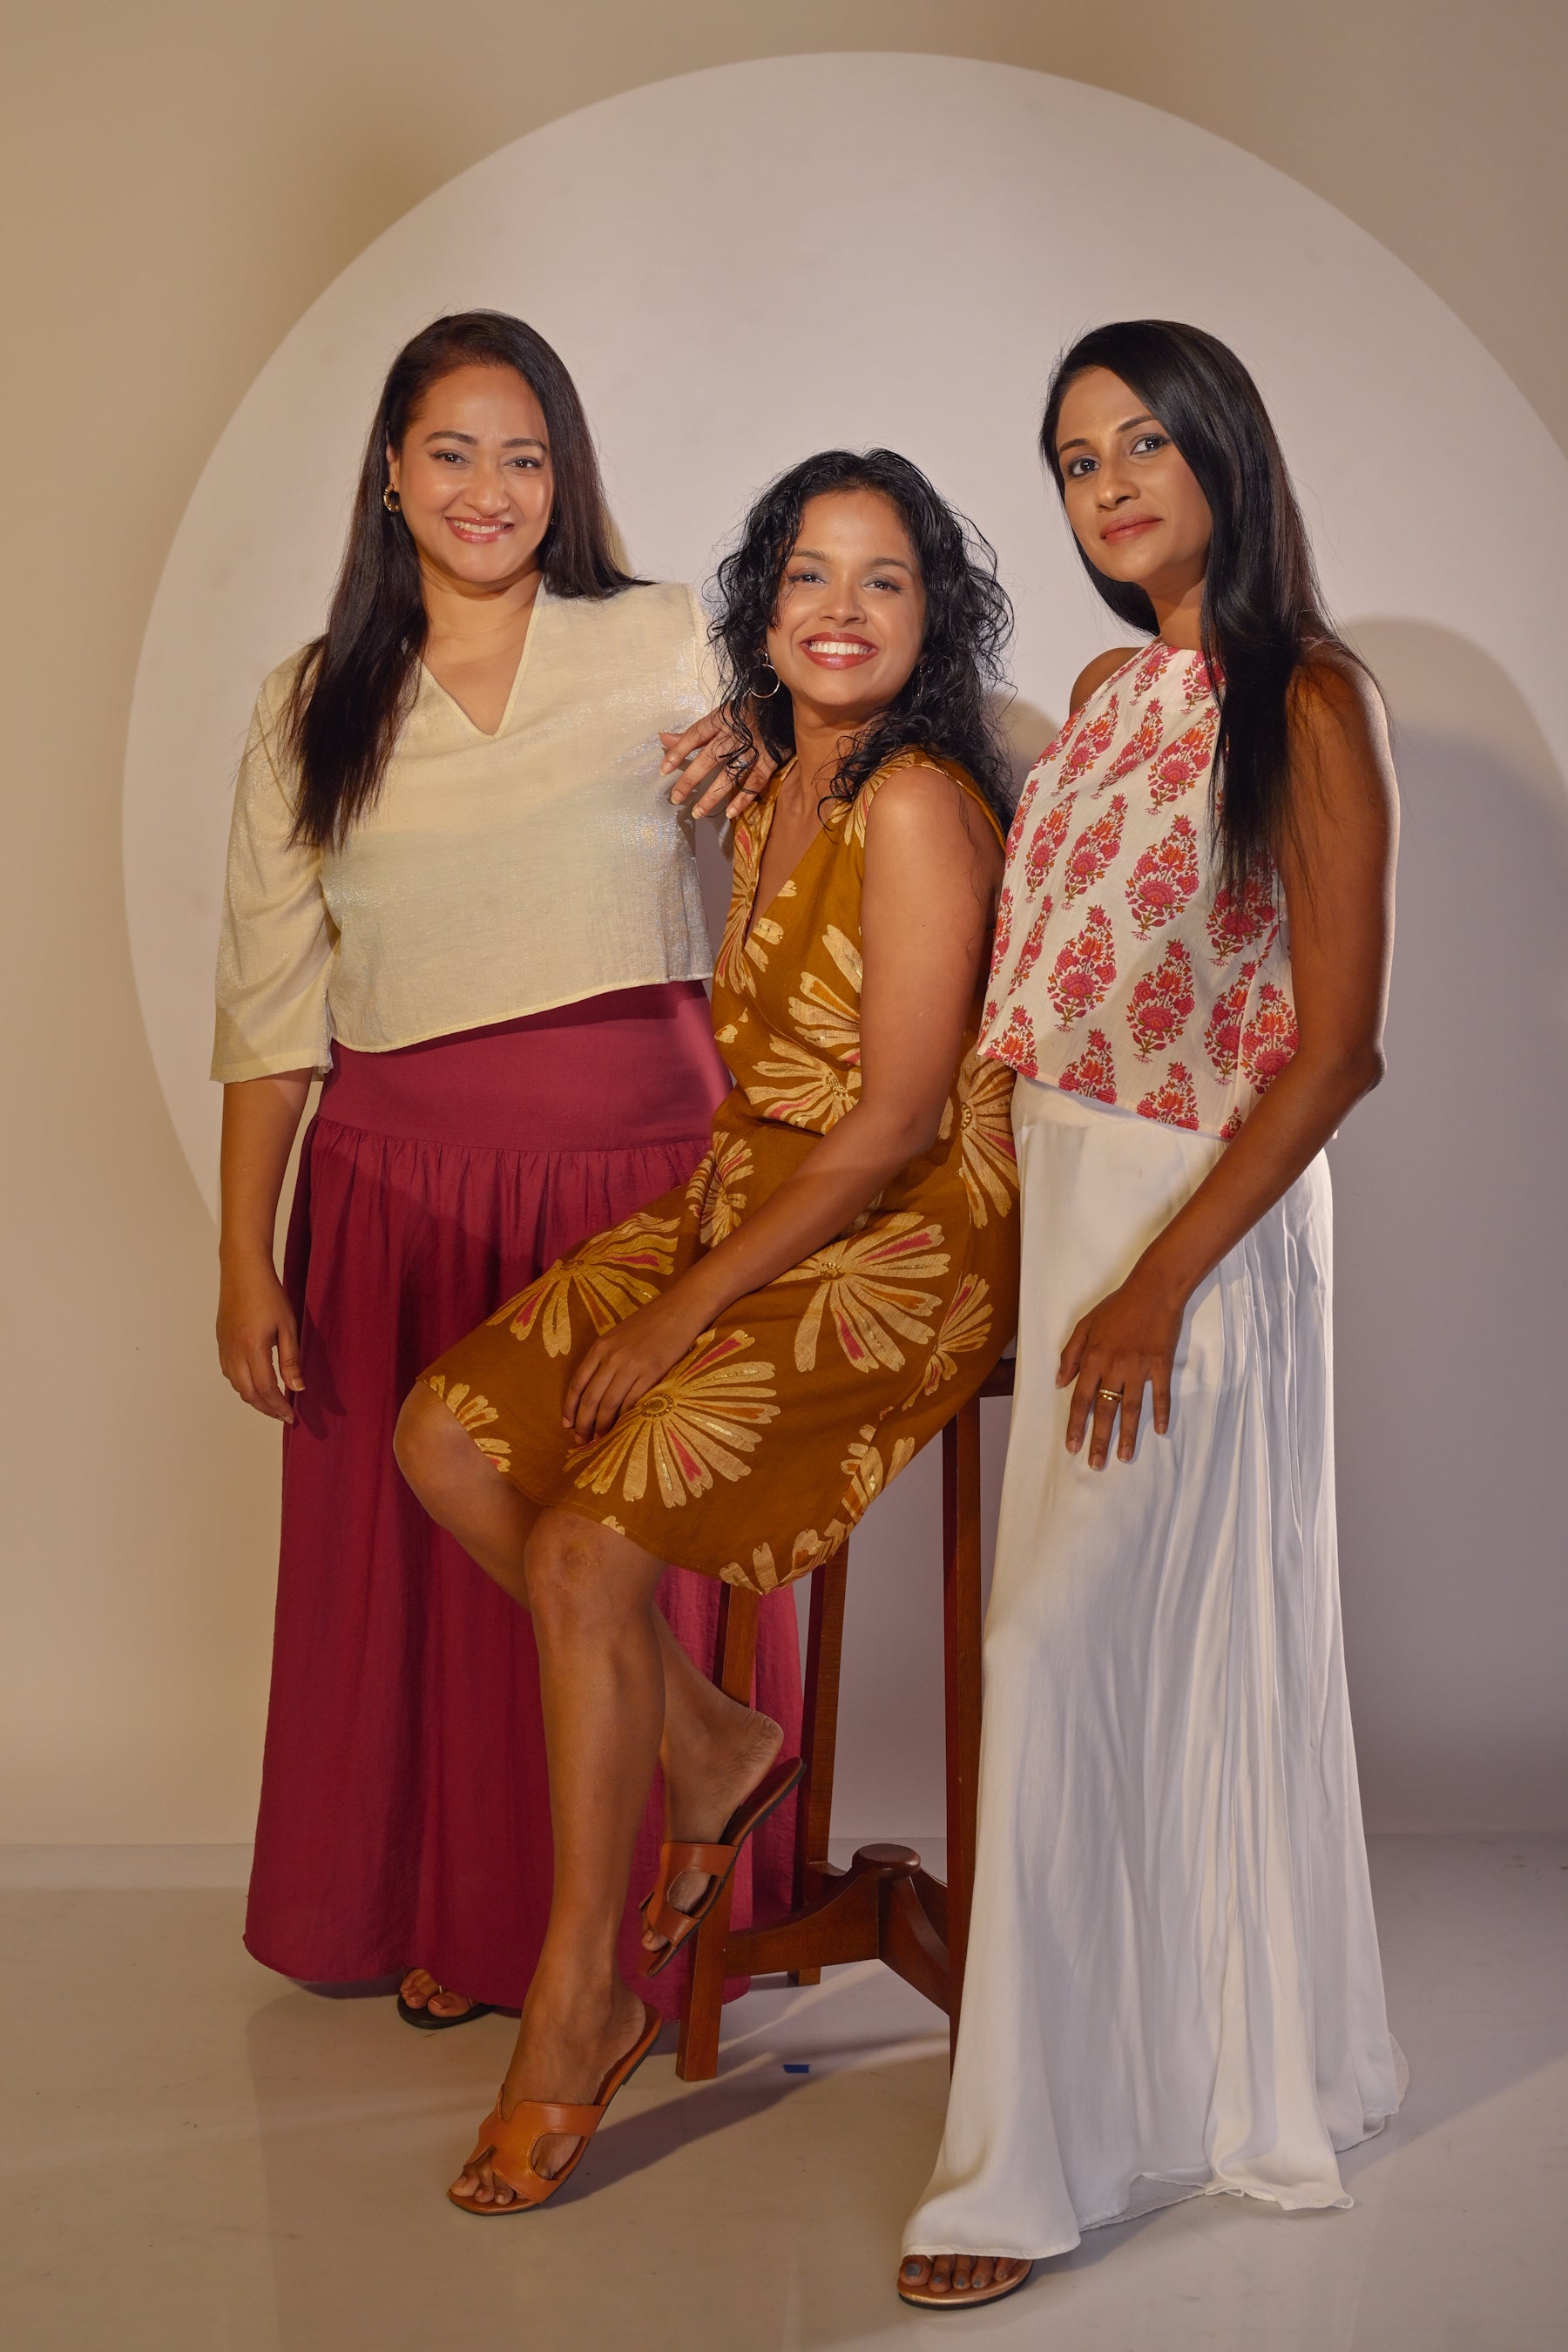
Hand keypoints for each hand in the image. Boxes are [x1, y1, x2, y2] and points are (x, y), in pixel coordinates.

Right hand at [217, 1255, 303, 1423]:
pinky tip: (255, 1382)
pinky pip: (229, 1373)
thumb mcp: (288, 1326)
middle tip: (282, 1415)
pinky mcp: (221, 1342)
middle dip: (266, 1409)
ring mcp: (225, 1348)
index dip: (278, 1407)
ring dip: (254, 1398)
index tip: (290, 1417)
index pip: (266, 1389)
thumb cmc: (269, 1295)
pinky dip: (242, 1385)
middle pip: (248, 1394)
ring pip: (236, 1385)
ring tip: (272, 1402)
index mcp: (253, 1349)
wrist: (243, 1272)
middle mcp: (234, 1353)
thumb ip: (291, 1360)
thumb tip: (297, 1388)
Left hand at [563, 1285, 711, 1441]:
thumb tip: (594, 1388)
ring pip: (609, 1404)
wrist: (679, 1309)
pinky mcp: (652, 1373)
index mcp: (600, 1347)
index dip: (570, 1408)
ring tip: (601, 1438)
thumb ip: (605, 1358)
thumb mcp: (618, 1335)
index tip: (567, 1424)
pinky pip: (633, 1401)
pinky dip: (625, 1418)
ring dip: (603, 1425)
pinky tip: (623, 1427)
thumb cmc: (649, 1322)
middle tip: (582, 1441)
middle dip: (583, 1423)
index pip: (577, 1383)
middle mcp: (612, 1357)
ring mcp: (632, 1365)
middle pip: (590, 1398)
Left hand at [661, 703, 776, 822]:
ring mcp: (754, 747)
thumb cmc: (750, 710)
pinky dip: (743, 797)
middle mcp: (735, 734)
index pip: (695, 735)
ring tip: (698, 812)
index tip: (663, 770)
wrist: (786, 703)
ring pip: (730, 773)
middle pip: (709, 758)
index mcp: (722, 719)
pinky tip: (730, 812)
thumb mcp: (721, 715)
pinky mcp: (771, 758)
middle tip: (676, 798)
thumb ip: (694, 733)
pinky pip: (756, 781)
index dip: (679, 752)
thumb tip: (663, 738)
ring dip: (713, 794)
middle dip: (691, 779)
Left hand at [1057, 1267, 1185, 1468]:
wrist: (1153, 1289)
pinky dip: (1162, 1413)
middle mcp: (1114, 1367)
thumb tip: (1059, 1382)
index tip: (1073, 1446)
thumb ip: (1070, 1354)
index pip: (1081, 1399)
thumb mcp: (1085, 1324)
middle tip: (1096, 1465)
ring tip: (1124, 1457)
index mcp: (1093, 1358)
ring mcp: (1139, 1367)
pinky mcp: (1161, 1364)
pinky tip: (1160, 1431)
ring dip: (1128, 1434)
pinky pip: (1161, 1394)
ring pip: (1131, 1408)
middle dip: (1099, 1439)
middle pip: (1104, 1410)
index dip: (1075, 1424)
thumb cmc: (1117, 1306)